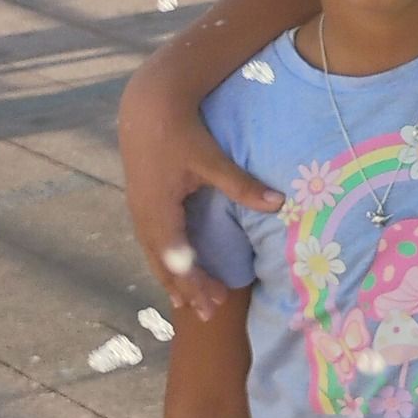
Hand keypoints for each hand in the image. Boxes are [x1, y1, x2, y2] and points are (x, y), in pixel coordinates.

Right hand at [118, 73, 282, 321]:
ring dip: (172, 275)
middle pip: (163, 262)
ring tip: (187, 300)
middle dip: (185, 287)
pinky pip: (151, 239)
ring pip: (154, 252)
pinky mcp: (140, 199)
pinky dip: (164, 258)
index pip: (177, 259)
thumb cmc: (181, 130)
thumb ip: (242, 185)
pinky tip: (174, 264)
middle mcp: (143, 214)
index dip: (194, 283)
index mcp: (158, 210)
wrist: (148, 104)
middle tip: (208, 313)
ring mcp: (137, 207)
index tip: (213, 302)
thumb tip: (279, 203)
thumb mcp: (212, 159)